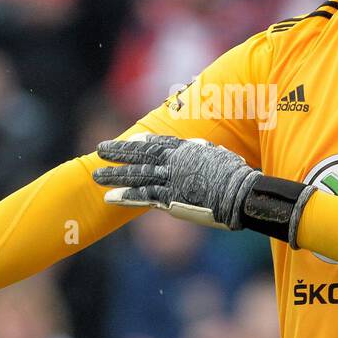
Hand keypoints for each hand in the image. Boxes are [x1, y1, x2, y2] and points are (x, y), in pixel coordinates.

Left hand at [92, 134, 317, 247]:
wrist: (240, 195)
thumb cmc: (237, 177)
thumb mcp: (221, 156)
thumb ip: (206, 152)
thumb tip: (201, 148)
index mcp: (188, 150)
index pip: (162, 142)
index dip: (145, 141)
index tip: (133, 138)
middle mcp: (175, 162)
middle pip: (142, 154)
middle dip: (119, 152)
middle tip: (100, 150)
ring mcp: (171, 180)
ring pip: (137, 175)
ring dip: (115, 175)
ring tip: (96, 175)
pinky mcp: (171, 199)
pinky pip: (143, 197)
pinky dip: (126, 197)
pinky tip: (109, 197)